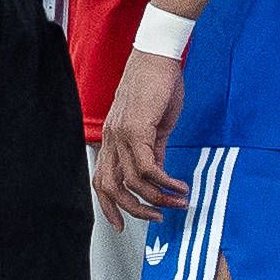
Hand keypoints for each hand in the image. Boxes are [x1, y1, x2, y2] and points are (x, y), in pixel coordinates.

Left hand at [95, 48, 189, 219]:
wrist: (158, 55)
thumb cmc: (156, 84)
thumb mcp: (154, 124)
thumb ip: (154, 150)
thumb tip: (158, 174)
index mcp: (112, 138)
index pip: (101, 180)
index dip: (109, 206)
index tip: (121, 224)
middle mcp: (111, 139)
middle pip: (110, 187)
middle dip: (133, 209)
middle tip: (156, 217)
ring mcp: (121, 134)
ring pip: (132, 181)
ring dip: (157, 197)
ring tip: (178, 202)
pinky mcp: (137, 129)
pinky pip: (148, 167)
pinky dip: (164, 182)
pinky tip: (178, 186)